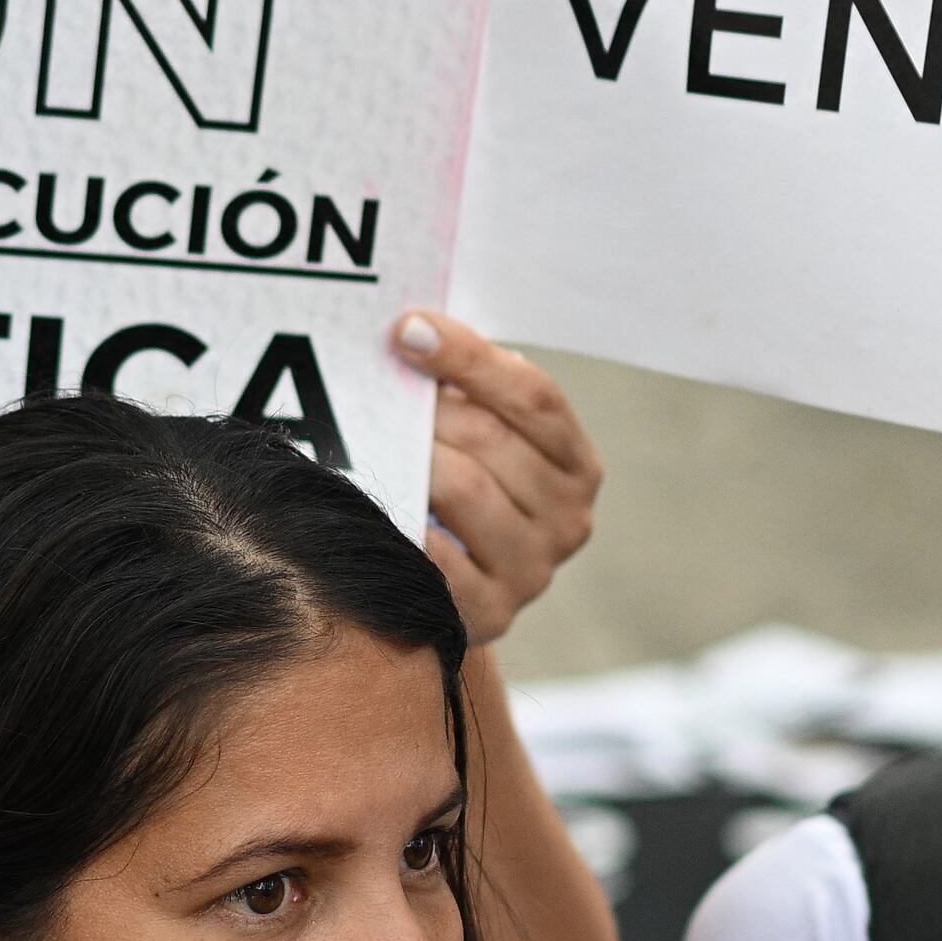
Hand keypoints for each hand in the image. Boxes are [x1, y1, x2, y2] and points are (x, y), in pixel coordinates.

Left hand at [396, 312, 599, 646]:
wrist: (454, 591)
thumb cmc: (461, 488)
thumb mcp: (481, 436)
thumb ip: (467, 388)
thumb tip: (414, 329)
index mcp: (576, 466)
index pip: (535, 397)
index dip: (470, 356)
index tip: (408, 328)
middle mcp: (567, 520)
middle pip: (492, 440)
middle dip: (424, 407)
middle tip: (371, 384)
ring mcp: (531, 572)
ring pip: (464, 488)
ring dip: (409, 454)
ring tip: (365, 435)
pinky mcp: (488, 613)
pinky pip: (437, 554)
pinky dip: (400, 517)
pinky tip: (367, 496)